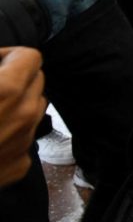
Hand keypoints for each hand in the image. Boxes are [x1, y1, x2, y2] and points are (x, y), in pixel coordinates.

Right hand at [0, 47, 46, 187]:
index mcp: (8, 90)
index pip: (31, 57)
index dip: (9, 56)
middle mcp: (24, 115)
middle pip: (36, 82)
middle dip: (16, 79)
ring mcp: (24, 141)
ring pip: (33, 110)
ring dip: (16, 106)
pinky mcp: (19, 164)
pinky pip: (23, 138)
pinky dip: (10, 134)